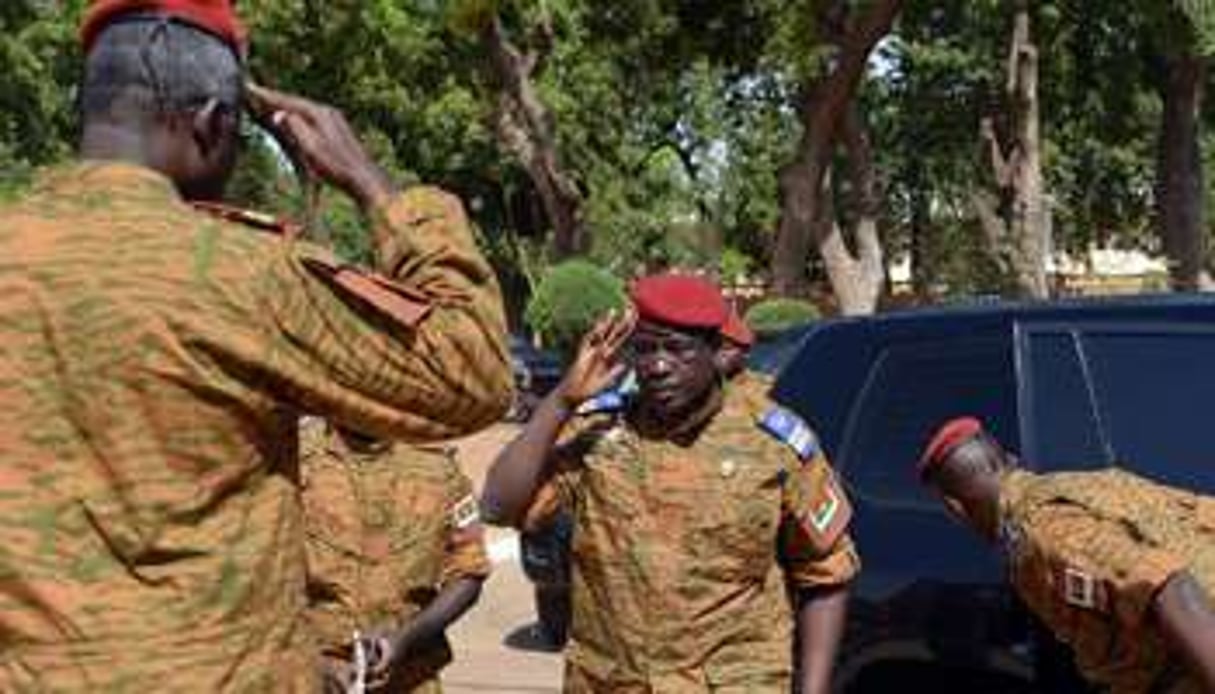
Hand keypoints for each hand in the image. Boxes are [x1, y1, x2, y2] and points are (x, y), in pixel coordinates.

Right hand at [246, 82, 394, 209]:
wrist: (363, 178)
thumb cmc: (337, 166)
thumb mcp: (311, 147)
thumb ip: (295, 127)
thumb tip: (279, 114)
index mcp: (320, 113)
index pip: (288, 101)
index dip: (268, 95)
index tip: (250, 87)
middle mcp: (328, 112)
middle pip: (296, 102)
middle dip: (275, 97)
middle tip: (255, 91)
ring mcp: (335, 120)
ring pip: (304, 109)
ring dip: (286, 106)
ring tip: (269, 102)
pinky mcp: (337, 130)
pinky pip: (311, 117)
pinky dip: (297, 115)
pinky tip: (294, 119)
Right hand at [554, 309, 635, 407]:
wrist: (572, 397)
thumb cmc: (586, 389)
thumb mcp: (604, 381)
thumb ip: (613, 372)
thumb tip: (624, 364)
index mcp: (606, 356)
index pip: (619, 338)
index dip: (626, 328)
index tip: (633, 316)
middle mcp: (599, 351)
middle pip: (612, 333)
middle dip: (620, 321)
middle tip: (629, 308)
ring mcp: (589, 352)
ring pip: (599, 334)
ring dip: (606, 323)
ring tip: (613, 311)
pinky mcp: (581, 356)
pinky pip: (587, 343)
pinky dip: (593, 335)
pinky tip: (599, 327)